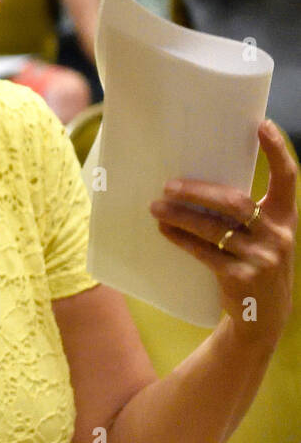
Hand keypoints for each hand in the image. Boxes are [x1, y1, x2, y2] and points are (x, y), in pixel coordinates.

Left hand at [149, 120, 297, 346]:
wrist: (263, 316)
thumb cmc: (256, 262)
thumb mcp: (263, 235)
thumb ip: (244, 213)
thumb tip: (196, 182)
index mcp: (286, 218)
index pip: (289, 178)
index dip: (278, 150)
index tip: (262, 125)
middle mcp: (279, 235)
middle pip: (235, 201)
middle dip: (198, 191)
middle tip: (168, 185)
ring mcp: (261, 258)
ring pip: (213, 228)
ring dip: (180, 215)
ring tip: (155, 206)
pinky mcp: (241, 277)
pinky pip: (203, 252)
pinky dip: (180, 238)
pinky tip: (164, 229)